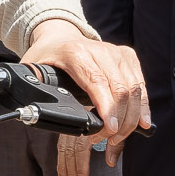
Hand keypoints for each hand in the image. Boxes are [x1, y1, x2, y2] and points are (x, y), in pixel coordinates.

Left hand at [18, 19, 150, 175]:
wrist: (59, 35)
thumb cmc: (46, 57)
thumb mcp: (32, 69)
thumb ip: (33, 88)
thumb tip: (33, 112)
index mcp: (76, 53)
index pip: (98, 82)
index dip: (107, 108)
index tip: (108, 129)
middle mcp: (101, 50)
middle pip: (121, 89)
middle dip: (119, 120)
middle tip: (107, 140)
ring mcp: (117, 52)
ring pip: (134, 88)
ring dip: (131, 118)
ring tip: (118, 138)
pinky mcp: (128, 56)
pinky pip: (140, 84)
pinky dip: (142, 106)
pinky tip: (142, 124)